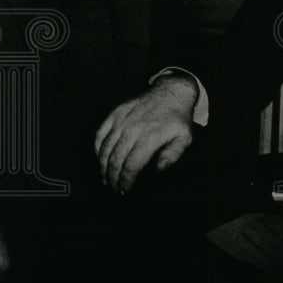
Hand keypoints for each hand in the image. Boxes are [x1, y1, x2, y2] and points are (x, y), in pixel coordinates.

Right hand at [94, 73, 197, 193]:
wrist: (171, 92)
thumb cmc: (178, 118)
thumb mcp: (184, 137)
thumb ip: (173, 155)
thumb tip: (159, 168)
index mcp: (150, 137)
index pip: (132, 165)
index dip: (125, 181)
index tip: (124, 190)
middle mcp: (134, 128)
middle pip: (116, 159)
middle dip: (113, 178)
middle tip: (113, 189)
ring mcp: (122, 119)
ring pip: (106, 148)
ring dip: (103, 166)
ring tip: (105, 178)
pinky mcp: (116, 112)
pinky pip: (100, 133)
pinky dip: (97, 148)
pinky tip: (100, 159)